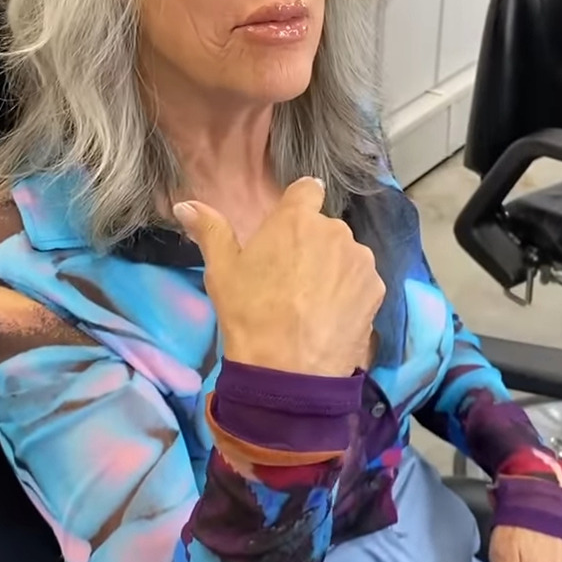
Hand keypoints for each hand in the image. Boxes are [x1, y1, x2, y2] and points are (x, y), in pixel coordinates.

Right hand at [173, 177, 384, 376]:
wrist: (288, 371)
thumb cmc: (249, 314)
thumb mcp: (221, 270)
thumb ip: (209, 229)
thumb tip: (185, 204)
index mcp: (297, 219)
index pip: (308, 190)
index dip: (299, 205)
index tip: (290, 228)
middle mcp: (335, 231)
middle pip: (324, 229)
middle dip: (311, 245)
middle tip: (290, 278)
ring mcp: (360, 261)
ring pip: (345, 255)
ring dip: (333, 268)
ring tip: (312, 302)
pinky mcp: (376, 290)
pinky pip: (360, 282)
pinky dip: (349, 293)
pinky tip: (330, 317)